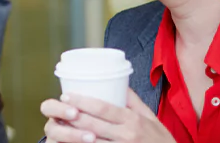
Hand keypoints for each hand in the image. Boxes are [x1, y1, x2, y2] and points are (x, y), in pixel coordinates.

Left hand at [40, 89, 174, 142]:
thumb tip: (119, 82)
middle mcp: (127, 135)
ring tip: (60, 124)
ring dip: (73, 133)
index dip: (82, 101)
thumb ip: (133, 101)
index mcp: (133, 120)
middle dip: (73, 115)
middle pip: (93, 124)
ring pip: (91, 141)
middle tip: (59, 107)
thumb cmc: (161, 140)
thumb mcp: (151, 117)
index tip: (67, 95)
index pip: (103, 108)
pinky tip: (73, 141)